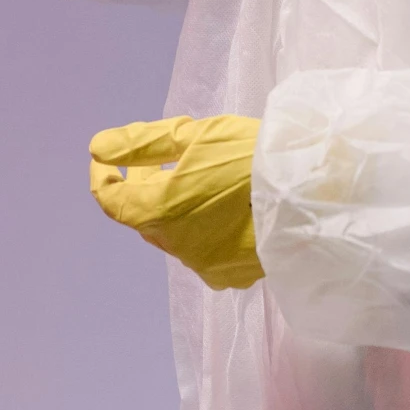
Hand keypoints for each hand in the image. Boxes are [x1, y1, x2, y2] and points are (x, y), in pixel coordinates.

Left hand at [89, 114, 263, 289]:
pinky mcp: (234, 276)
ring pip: (177, 237)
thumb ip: (142, 143)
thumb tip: (97, 149)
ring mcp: (206, 266)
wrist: (312, 188)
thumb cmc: (252, 153)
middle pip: (146, 220)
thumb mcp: (196, 134)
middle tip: (159, 164)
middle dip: (144, 192)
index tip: (108, 163)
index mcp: (160, 211)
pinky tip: (228, 212)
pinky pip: (206, 253)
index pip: (112, 202)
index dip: (103, 181)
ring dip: (176, 213)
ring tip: (199, 186)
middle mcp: (176, 246)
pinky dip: (206, 232)